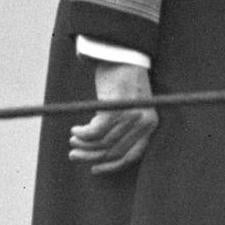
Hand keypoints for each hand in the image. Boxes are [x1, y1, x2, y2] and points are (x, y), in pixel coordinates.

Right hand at [68, 60, 156, 174]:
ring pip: (103, 142)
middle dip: (91, 156)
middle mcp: (144, 123)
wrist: (124, 55)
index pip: (133, 156)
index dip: (112, 166)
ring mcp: (130, 116)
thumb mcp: (130, 107)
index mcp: (150, 125)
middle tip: (74, 155)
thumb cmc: (124, 81)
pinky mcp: (115, 108)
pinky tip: (75, 131)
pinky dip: (83, 134)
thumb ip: (124, 127)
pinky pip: (95, 131)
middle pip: (114, 150)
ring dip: (84, 145)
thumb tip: (101, 151)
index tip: (96, 169)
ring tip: (73, 141)